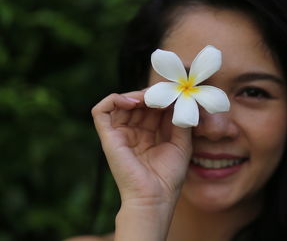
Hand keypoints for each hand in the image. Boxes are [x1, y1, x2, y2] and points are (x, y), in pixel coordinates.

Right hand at [91, 91, 191, 207]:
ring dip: (136, 95)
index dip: (162, 98)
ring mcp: (120, 134)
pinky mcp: (108, 136)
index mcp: (149, 135)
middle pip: (138, 103)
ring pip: (121, 103)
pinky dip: (114, 99)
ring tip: (150, 98)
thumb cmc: (169, 176)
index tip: (175, 94)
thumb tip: (181, 99)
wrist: (154, 197)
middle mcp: (133, 132)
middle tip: (164, 92)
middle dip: (151, 95)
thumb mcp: (182, 143)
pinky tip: (134, 102)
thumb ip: (181, 121)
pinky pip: (101, 111)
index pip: (152, 108)